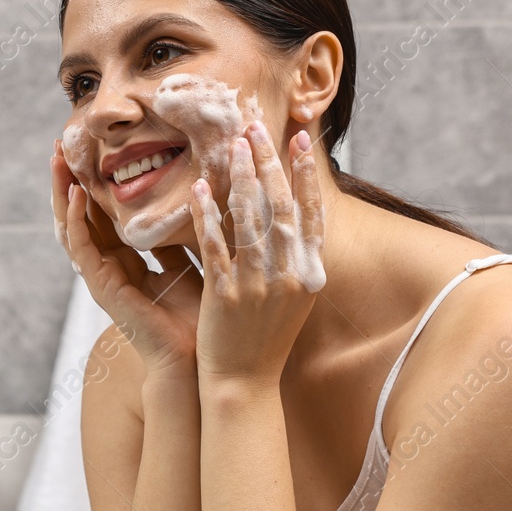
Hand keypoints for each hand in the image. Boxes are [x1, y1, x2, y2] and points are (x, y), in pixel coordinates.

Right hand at [51, 138, 204, 377]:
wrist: (197, 359)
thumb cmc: (200, 319)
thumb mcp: (194, 264)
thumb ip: (186, 235)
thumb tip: (199, 197)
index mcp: (131, 262)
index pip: (104, 215)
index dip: (95, 184)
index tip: (91, 149)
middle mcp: (111, 267)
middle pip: (81, 216)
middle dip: (71, 179)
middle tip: (62, 142)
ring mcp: (102, 277)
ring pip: (71, 226)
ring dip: (62, 191)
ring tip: (57, 158)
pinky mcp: (101, 287)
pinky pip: (80, 247)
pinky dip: (74, 220)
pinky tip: (75, 194)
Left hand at [191, 121, 326, 384]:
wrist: (244, 385)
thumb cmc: (267, 340)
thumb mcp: (295, 298)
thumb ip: (296, 259)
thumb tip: (295, 216)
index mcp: (310, 274)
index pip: (313, 213)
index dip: (307, 174)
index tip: (300, 138)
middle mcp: (289, 276)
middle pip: (282, 207)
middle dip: (270, 162)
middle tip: (255, 126)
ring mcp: (258, 285)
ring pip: (251, 220)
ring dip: (241, 177)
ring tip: (231, 144)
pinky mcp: (225, 295)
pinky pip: (215, 246)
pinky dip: (207, 215)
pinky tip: (198, 189)